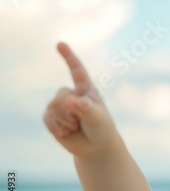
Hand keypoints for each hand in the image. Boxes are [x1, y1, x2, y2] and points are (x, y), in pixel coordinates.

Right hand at [43, 42, 118, 157]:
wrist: (94, 146)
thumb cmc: (101, 128)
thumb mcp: (99, 118)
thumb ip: (86, 109)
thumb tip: (69, 101)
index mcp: (86, 89)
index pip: (77, 70)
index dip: (69, 57)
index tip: (60, 44)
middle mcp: (71, 93)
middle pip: (61, 97)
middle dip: (71, 113)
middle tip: (82, 121)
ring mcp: (59, 104)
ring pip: (53, 108)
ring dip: (66, 122)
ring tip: (76, 126)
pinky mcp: (50, 117)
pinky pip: (48, 119)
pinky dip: (58, 129)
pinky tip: (67, 132)